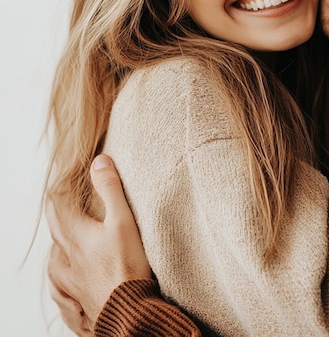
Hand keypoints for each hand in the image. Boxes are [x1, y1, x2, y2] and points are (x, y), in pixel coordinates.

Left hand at [46, 154, 152, 323]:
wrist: (128, 312)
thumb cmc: (127, 266)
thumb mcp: (123, 220)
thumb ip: (110, 189)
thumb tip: (99, 161)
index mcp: (76, 235)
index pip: (60, 206)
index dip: (62, 188)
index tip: (67, 175)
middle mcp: (68, 256)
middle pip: (55, 229)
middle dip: (58, 210)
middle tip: (63, 197)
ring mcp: (71, 279)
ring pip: (54, 257)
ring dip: (57, 241)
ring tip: (64, 234)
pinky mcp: (79, 295)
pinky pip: (60, 283)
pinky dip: (60, 272)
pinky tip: (66, 275)